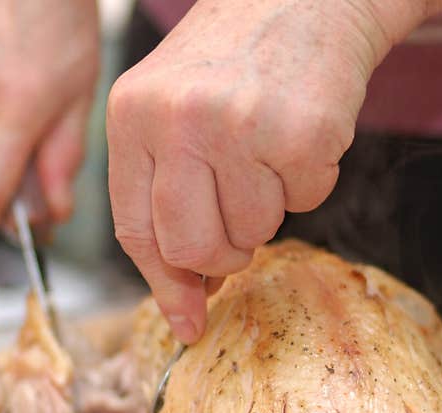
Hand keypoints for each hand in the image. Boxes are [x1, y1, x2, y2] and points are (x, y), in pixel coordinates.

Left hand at [106, 0, 441, 342]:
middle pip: (193, 248)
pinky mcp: (299, 134)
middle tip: (241, 218)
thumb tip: (187, 305)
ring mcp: (239, 126)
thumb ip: (166, 200)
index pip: (136, 232)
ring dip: (270, 209)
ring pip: (254, 233)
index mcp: (132, 116)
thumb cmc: (235, 63)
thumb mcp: (173, 115)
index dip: (165, 284)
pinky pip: (306, 204)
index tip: (187, 320)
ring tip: (268, 151)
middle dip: (224, 253)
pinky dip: (309, 181)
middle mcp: (178, 120)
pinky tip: (299, 134)